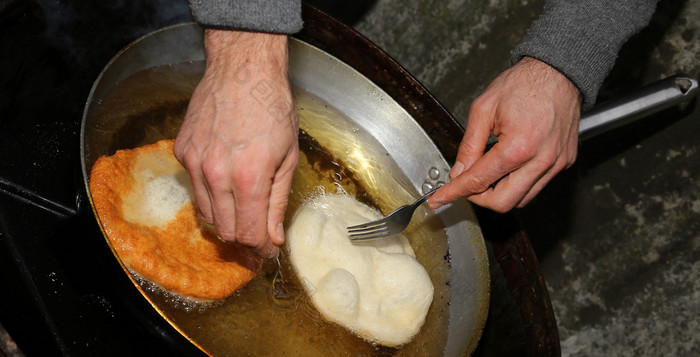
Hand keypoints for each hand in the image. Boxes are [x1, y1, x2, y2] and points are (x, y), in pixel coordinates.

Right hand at [174, 29, 298, 257]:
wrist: (243, 70)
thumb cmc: (272, 107)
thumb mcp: (288, 157)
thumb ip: (277, 202)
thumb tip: (274, 237)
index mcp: (249, 178)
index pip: (248, 234)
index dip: (260, 248)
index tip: (267, 250)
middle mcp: (217, 175)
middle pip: (225, 230)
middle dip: (243, 237)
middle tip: (257, 231)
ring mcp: (195, 163)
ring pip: (206, 214)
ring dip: (226, 217)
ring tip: (242, 204)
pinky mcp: (181, 152)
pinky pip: (195, 188)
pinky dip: (210, 192)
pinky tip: (225, 176)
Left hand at [429, 57, 580, 212]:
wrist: (558, 71)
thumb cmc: (525, 83)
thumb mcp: (484, 109)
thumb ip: (469, 145)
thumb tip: (459, 171)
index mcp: (518, 147)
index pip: (479, 181)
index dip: (455, 192)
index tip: (440, 199)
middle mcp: (541, 160)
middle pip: (503, 202)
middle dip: (479, 198)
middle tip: (466, 185)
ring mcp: (556, 163)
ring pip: (522, 199)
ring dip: (499, 193)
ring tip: (487, 172)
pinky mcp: (564, 162)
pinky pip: (537, 185)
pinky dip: (518, 183)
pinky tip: (508, 167)